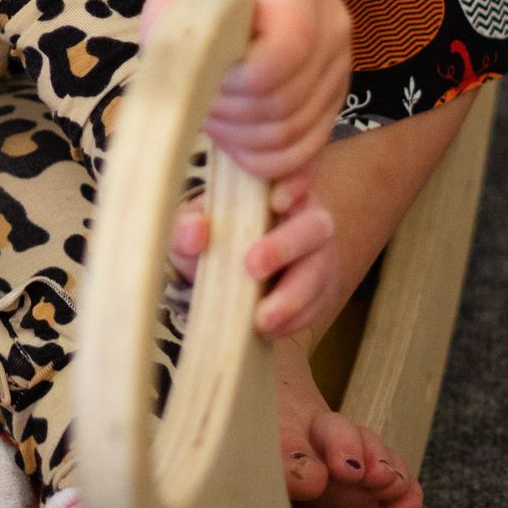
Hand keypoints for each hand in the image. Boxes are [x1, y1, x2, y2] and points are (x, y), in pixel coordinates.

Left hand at [141, 0, 350, 187]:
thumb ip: (167, 14)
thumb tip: (165, 65)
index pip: (285, 52)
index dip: (240, 79)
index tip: (208, 74)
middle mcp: (330, 30)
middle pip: (284, 104)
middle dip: (231, 117)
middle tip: (199, 106)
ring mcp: (338, 70)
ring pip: (294, 136)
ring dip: (243, 142)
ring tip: (214, 121)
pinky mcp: (334, 102)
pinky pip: (308, 151)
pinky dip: (270, 164)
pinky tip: (239, 154)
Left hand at [173, 172, 341, 343]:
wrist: (228, 279)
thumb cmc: (212, 240)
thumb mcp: (191, 230)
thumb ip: (185, 227)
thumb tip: (195, 231)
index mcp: (275, 191)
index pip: (294, 178)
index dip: (292, 185)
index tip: (275, 202)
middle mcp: (306, 218)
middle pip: (315, 226)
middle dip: (284, 246)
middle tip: (251, 267)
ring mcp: (319, 256)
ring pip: (319, 271)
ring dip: (293, 297)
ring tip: (261, 319)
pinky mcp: (322, 291)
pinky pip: (318, 305)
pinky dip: (296, 319)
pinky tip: (271, 329)